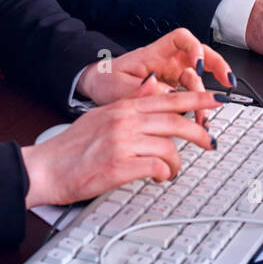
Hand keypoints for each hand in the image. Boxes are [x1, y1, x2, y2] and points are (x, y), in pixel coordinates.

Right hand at [20, 77, 218, 207]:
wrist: (46, 168)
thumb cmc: (71, 146)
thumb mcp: (101, 115)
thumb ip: (129, 102)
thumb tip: (151, 86)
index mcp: (122, 108)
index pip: (167, 98)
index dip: (196, 98)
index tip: (216, 99)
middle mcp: (124, 121)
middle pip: (175, 121)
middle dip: (199, 132)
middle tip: (211, 142)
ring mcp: (122, 143)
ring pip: (169, 147)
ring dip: (177, 162)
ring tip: (172, 170)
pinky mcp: (119, 166)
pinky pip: (156, 166)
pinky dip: (164, 173)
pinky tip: (159, 177)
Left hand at [76, 28, 233, 109]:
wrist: (99, 88)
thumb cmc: (107, 80)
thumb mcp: (118, 86)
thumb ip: (141, 90)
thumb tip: (166, 92)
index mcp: (155, 53)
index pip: (181, 38)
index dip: (194, 48)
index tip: (199, 64)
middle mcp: (168, 62)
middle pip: (201, 55)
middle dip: (218, 66)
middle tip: (228, 82)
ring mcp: (172, 75)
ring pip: (198, 80)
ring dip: (205, 98)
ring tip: (204, 118)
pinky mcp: (173, 89)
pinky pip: (191, 96)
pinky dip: (197, 108)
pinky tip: (199, 121)